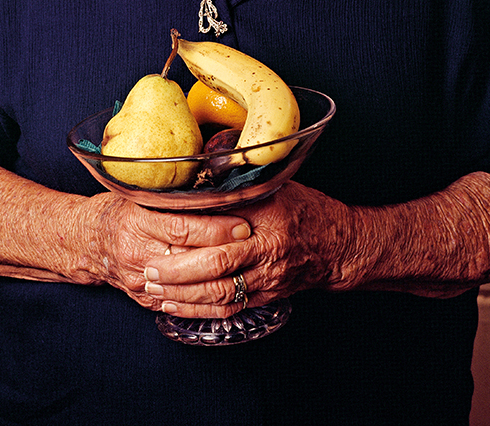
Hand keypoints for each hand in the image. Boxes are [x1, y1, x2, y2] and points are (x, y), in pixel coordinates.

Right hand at [88, 192, 250, 308]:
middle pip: (189, 259)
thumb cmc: (119, 209)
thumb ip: (171, 194)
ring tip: (248, 270)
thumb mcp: (140, 194)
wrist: (88, 240)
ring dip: (222, 281)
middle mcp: (137, 253)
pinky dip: (207, 302)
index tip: (242, 225)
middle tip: (254, 246)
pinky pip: (181, 305)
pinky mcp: (144, 299)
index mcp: (137, 222)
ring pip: (189, 288)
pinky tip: (229, 293)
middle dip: (226, 254)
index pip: (183, 228)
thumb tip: (215, 186)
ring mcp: (140, 281)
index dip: (216, 229)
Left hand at [141, 180, 342, 317]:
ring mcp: (268, 277)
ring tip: (154, 289)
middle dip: (178, 270)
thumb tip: (199, 179)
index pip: (222, 225)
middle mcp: (268, 250)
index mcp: (268, 217)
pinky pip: (230, 308)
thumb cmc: (305, 209)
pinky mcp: (267, 296)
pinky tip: (176, 306)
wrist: (339, 244)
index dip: (189, 230)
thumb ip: (239, 187)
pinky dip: (200, 309)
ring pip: (220, 293)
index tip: (160, 228)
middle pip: (216, 265)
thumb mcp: (275, 188)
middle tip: (150, 267)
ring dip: (183, 294)